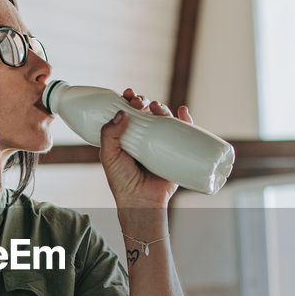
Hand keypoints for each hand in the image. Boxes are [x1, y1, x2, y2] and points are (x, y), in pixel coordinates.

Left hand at [98, 88, 193, 208]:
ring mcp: (160, 143)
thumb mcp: (109, 156)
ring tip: (157, 107)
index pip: (127, 113)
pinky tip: (182, 111)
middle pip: (146, 112)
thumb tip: (122, 113)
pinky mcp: (176, 150)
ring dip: (162, 107)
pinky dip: (185, 119)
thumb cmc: (122, 181)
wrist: (142, 201)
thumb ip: (109, 135)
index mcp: (126, 137)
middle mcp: (143, 138)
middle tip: (141, 102)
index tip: (128, 94)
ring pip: (163, 119)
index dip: (128, 100)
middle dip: (144, 101)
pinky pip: (183, 132)